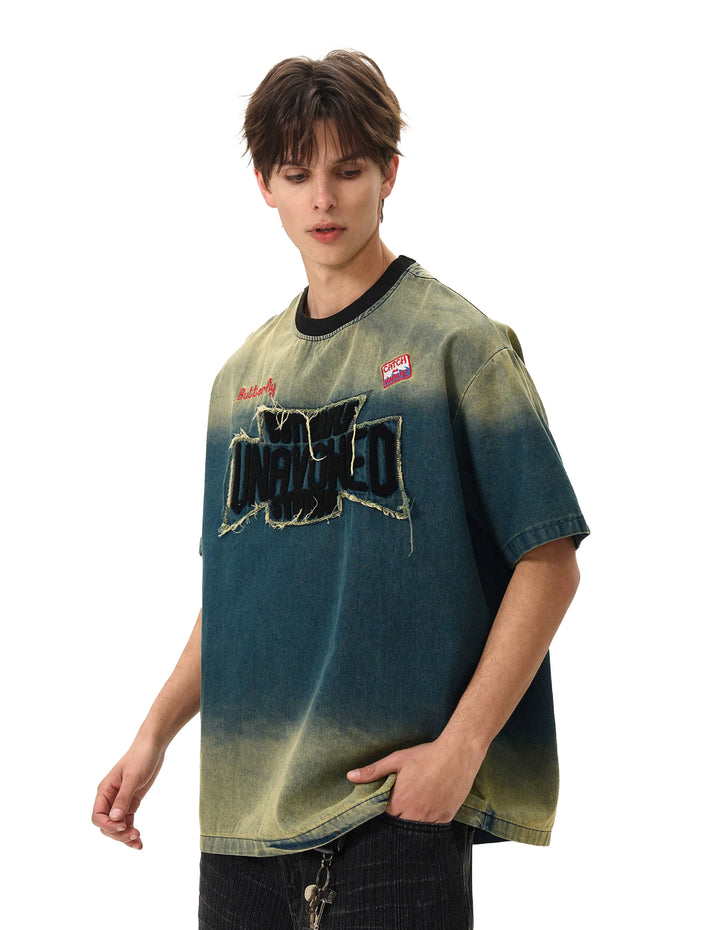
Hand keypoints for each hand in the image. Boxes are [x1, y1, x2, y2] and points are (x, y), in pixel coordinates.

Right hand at [92, 740, 164, 849]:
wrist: (153, 747)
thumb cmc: (141, 757)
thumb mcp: (132, 777)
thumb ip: (123, 797)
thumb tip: (114, 819)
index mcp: (105, 791)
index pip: (97, 816)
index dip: (107, 825)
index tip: (123, 827)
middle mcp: (110, 798)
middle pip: (106, 824)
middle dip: (118, 834)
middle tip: (135, 835)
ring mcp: (120, 801)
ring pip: (117, 826)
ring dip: (125, 836)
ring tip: (138, 843)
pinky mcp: (131, 802)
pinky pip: (127, 821)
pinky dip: (131, 831)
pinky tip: (139, 841)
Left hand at [346, 737, 482, 823]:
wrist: (457, 754)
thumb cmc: (426, 755)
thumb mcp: (396, 760)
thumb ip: (373, 771)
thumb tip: (350, 777)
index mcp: (399, 801)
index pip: (385, 816)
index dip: (386, 809)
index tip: (389, 802)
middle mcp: (414, 814)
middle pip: (400, 824)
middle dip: (399, 815)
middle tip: (405, 801)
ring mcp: (431, 817)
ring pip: (417, 828)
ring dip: (414, 819)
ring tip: (418, 803)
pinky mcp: (446, 817)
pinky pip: (434, 827)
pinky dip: (430, 820)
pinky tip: (431, 806)